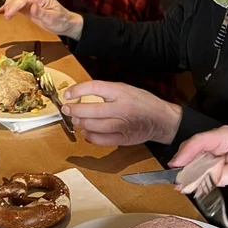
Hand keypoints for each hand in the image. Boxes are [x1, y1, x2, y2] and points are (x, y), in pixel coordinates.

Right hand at [0, 0, 83, 38]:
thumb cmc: (61, 20)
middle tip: (5, 15)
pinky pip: (17, 5)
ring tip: (2, 14)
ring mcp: (31, 1)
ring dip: (8, 4)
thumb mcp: (53, 18)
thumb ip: (42, 13)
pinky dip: (9, 7)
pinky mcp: (28, 7)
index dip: (15, 5)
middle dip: (9, 3)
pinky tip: (1, 12)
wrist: (66, 24)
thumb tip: (32, 7)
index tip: (8, 14)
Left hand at [60, 81, 182, 145]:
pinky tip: (86, 131)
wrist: (161, 119)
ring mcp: (121, 125)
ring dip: (80, 123)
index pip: (94, 88)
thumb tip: (81, 94)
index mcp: (121, 92)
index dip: (77, 90)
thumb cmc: (142, 102)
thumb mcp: (125, 88)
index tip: (67, 93)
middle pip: (91, 110)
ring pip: (93, 126)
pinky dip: (89, 136)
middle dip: (73, 110)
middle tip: (66, 109)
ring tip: (75, 119)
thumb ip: (105, 91)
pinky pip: (100, 139)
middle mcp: (121, 108)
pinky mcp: (122, 139)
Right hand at [171, 126, 227, 199]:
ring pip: (192, 156)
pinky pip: (196, 164)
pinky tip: (187, 183)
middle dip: (182, 163)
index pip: (200, 141)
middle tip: (175, 179)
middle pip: (192, 148)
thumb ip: (222, 175)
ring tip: (179, 184)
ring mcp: (213, 148)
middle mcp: (217, 138)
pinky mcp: (212, 158)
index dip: (185, 152)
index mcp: (226, 136)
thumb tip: (202, 179)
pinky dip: (191, 174)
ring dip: (185, 170)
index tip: (175, 166)